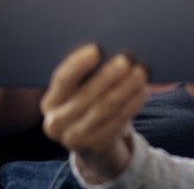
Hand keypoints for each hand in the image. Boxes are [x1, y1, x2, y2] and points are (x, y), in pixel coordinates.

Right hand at [40, 45, 149, 182]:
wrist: (95, 145)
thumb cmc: (90, 106)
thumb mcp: (82, 92)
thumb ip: (91, 73)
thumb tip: (114, 47)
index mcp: (51, 102)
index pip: (62, 79)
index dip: (78, 64)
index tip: (96, 49)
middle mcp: (57, 122)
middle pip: (86, 95)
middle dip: (108, 75)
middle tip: (126, 60)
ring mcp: (75, 138)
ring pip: (105, 108)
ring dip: (125, 88)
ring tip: (140, 73)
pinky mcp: (96, 146)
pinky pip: (118, 122)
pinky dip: (132, 104)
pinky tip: (143, 91)